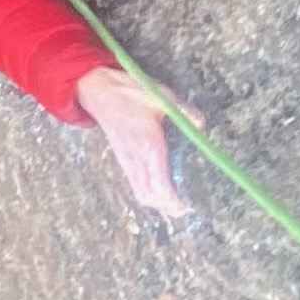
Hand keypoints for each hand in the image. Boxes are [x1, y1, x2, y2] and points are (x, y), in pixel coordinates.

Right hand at [75, 66, 190, 222]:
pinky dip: (146, 193)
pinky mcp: (122, 157)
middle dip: (166, 207)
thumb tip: (201, 123)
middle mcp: (136, 158)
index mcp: (148, 146)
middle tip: (185, 209)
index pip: (159, 184)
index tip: (185, 207)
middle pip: (150, 195)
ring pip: (140, 192)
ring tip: (174, 205)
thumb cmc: (129, 93)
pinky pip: (134, 183)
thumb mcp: (160, 97)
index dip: (171, 200)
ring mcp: (127, 159)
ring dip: (156, 203)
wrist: (99, 90)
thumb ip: (182, 110)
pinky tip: (156, 191)